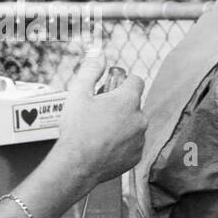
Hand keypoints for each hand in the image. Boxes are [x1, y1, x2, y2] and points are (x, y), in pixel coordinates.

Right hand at [53, 45, 146, 188]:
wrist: (77, 164)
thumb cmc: (77, 129)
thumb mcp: (78, 94)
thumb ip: (91, 70)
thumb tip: (99, 52)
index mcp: (128, 100)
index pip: (136, 80)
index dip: (123, 81)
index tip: (110, 88)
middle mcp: (140, 118)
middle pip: (134, 104)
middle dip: (120, 106)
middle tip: (99, 113)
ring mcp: (140, 138)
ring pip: (134, 125)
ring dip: (122, 125)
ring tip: (99, 132)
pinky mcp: (137, 155)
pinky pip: (132, 144)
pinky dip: (122, 143)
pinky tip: (104, 146)